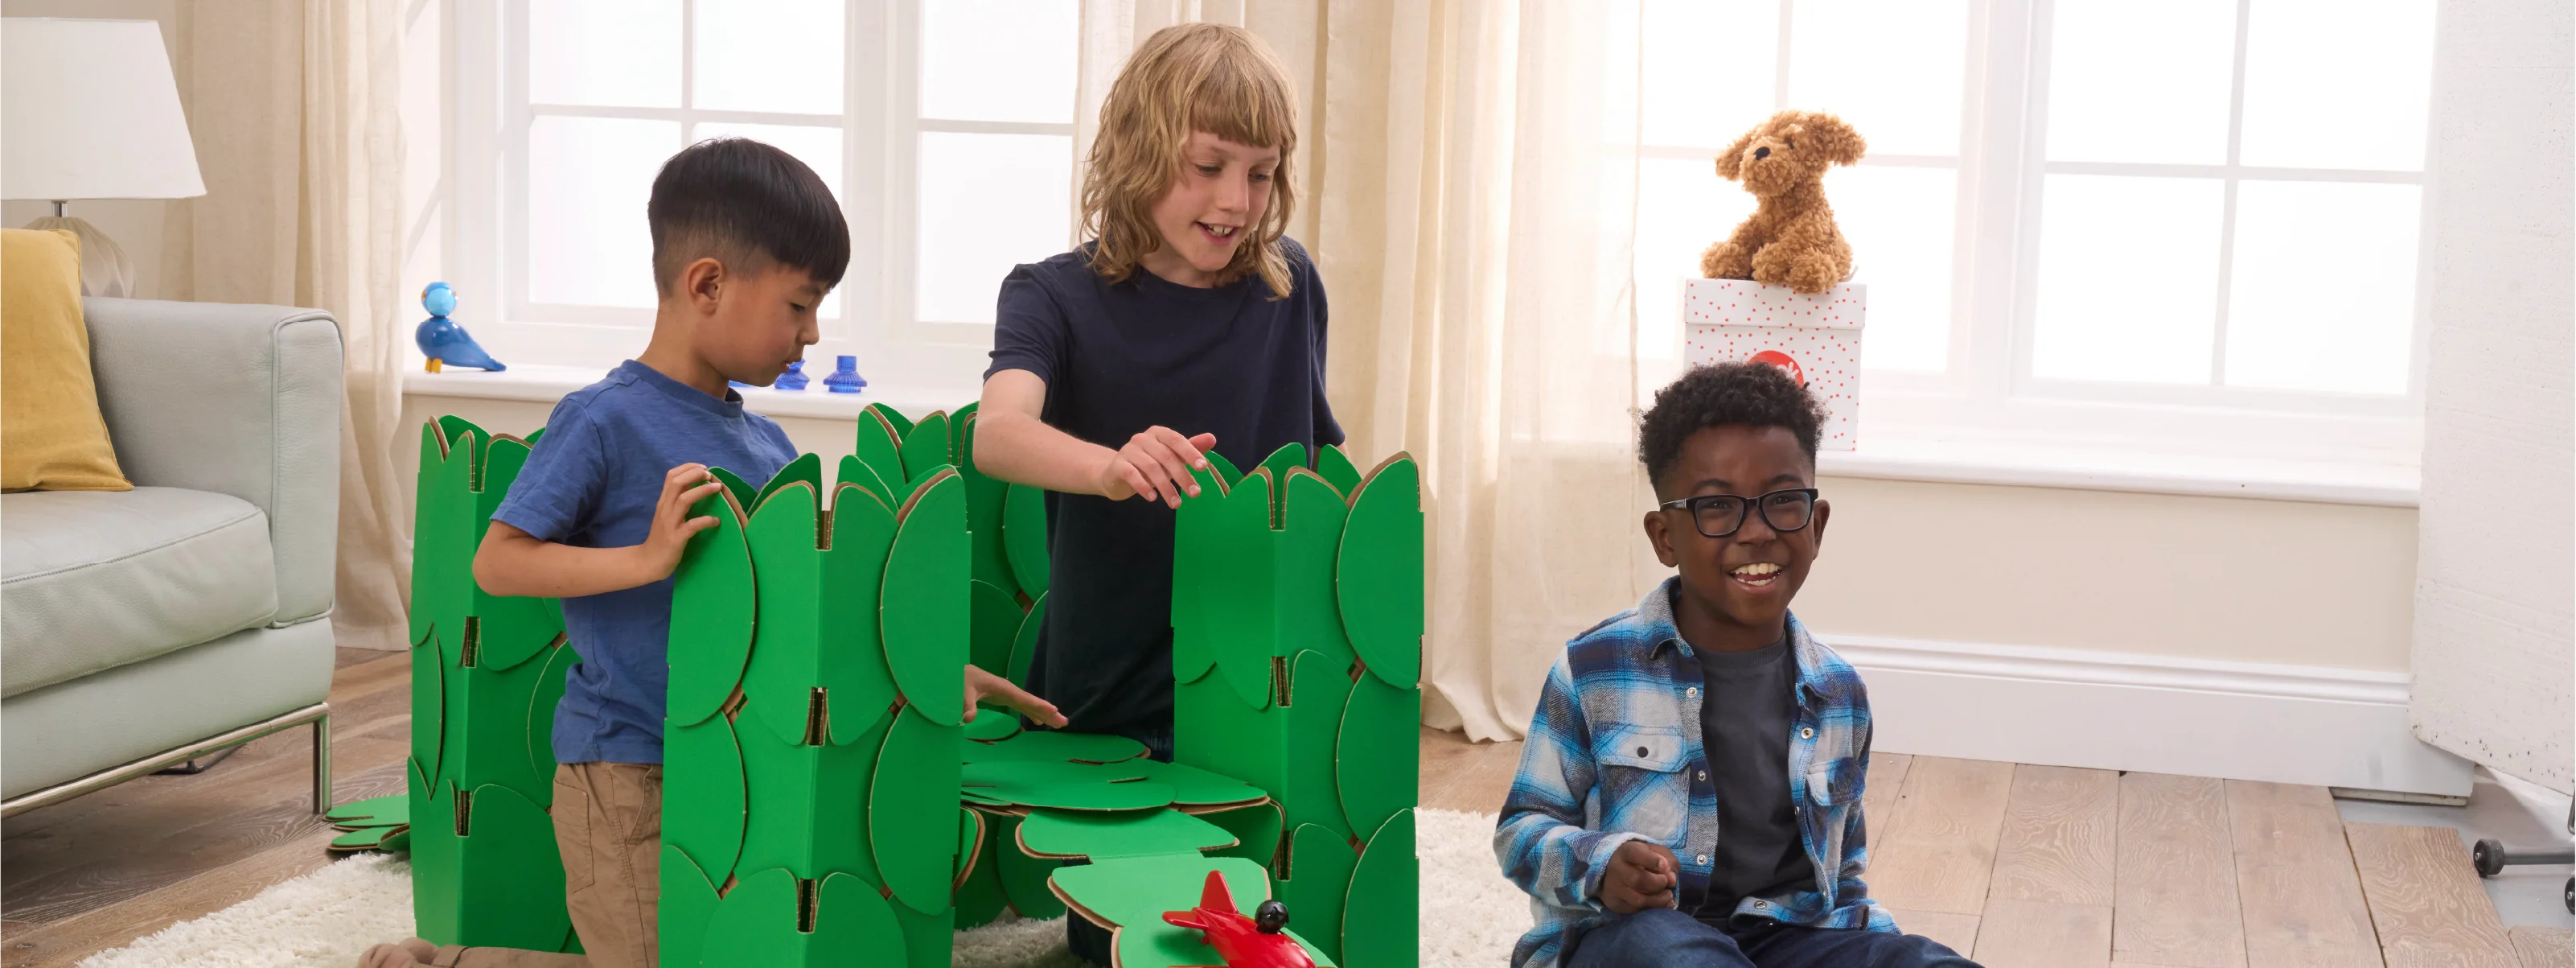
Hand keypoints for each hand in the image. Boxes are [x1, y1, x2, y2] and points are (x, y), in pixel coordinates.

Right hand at [639, 463, 724, 580]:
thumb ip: (677, 501)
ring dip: (702, 491)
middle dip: (695, 474)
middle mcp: (665, 509)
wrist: (648, 562)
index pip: (671, 476)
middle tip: (710, 475)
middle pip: (677, 483)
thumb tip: (695, 486)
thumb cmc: (661, 538)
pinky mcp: (676, 539)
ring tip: (717, 488)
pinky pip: (691, 526)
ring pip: (684, 500)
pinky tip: (715, 521)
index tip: (703, 468)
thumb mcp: (667, 516)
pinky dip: (705, 520)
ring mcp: (669, 523)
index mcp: (663, 502)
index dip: (688, 468)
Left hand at [964, 665, 1066, 728]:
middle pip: (1032, 703)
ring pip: (1029, 705)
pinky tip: (1039, 721)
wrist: (956, 670)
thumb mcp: (961, 691)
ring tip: (1058, 724)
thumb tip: (968, 719)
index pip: (1024, 699)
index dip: (1039, 706)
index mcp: (1003, 688)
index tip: (1054, 711)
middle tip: (1063, 723)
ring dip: (1043, 714)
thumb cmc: (960, 679)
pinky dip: (1032, 713)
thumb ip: (966, 704)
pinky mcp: (1004, 697)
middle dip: (1048, 712)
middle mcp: (1009, 690)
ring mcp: (1008, 693)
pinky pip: (1022, 706)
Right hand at [1097, 428, 1216, 507]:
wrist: (1116, 474)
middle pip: (1166, 456)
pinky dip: (1144, 487)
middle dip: (1182, 476)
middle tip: (1195, 494)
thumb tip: (1212, 438)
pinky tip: (1153, 499)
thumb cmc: (1148, 464)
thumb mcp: (1170, 457)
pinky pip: (1132, 475)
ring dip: (1166, 487)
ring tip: (1176, 504)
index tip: (1203, 468)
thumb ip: (1190, 448)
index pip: (1176, 440)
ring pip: (1151, 468)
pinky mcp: (1117, 465)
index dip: (1190, 452)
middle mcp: (1142, 438)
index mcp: (1158, 434)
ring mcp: (1128, 451)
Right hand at [1600, 840, 1678, 913]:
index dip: (1652, 860)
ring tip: (1668, 896)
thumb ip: (1668, 861)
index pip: (1635, 854)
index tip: (1664, 866)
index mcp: (1626, 851)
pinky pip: (1637, 911)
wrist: (1614, 872)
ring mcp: (1614, 889)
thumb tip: (1672, 880)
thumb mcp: (1655, 852)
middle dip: (1658, 883)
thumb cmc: (1640, 860)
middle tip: (1666, 883)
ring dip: (1658, 900)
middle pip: (1637, 879)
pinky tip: (1662, 904)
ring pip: (1638, 900)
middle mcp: (1616, 869)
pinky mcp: (1616, 904)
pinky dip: (1653, 909)